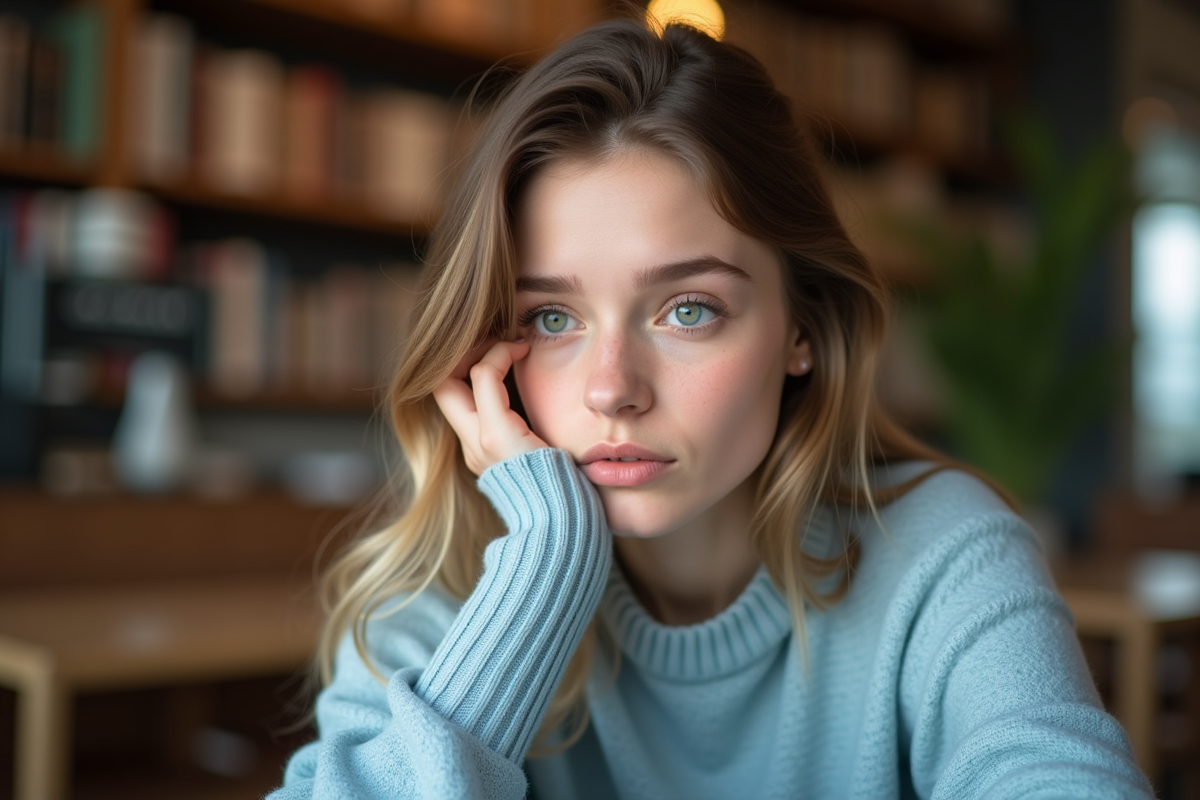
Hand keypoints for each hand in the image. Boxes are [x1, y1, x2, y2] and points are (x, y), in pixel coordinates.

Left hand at [432, 339, 548, 475]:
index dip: (500, 351)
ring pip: (455, 399)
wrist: (556, 526)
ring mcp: (477, 452)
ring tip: (498, 360)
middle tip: (495, 347)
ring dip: (470, 375)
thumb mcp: (537, 435)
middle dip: (466, 359)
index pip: (480, 374)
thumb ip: (518, 397)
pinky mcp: (484, 458)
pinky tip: (505, 387)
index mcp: (489, 436)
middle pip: (446, 385)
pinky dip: (481, 392)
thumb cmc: (557, 482)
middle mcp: (474, 444)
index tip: (523, 347)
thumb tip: (516, 358)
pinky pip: (470, 413)